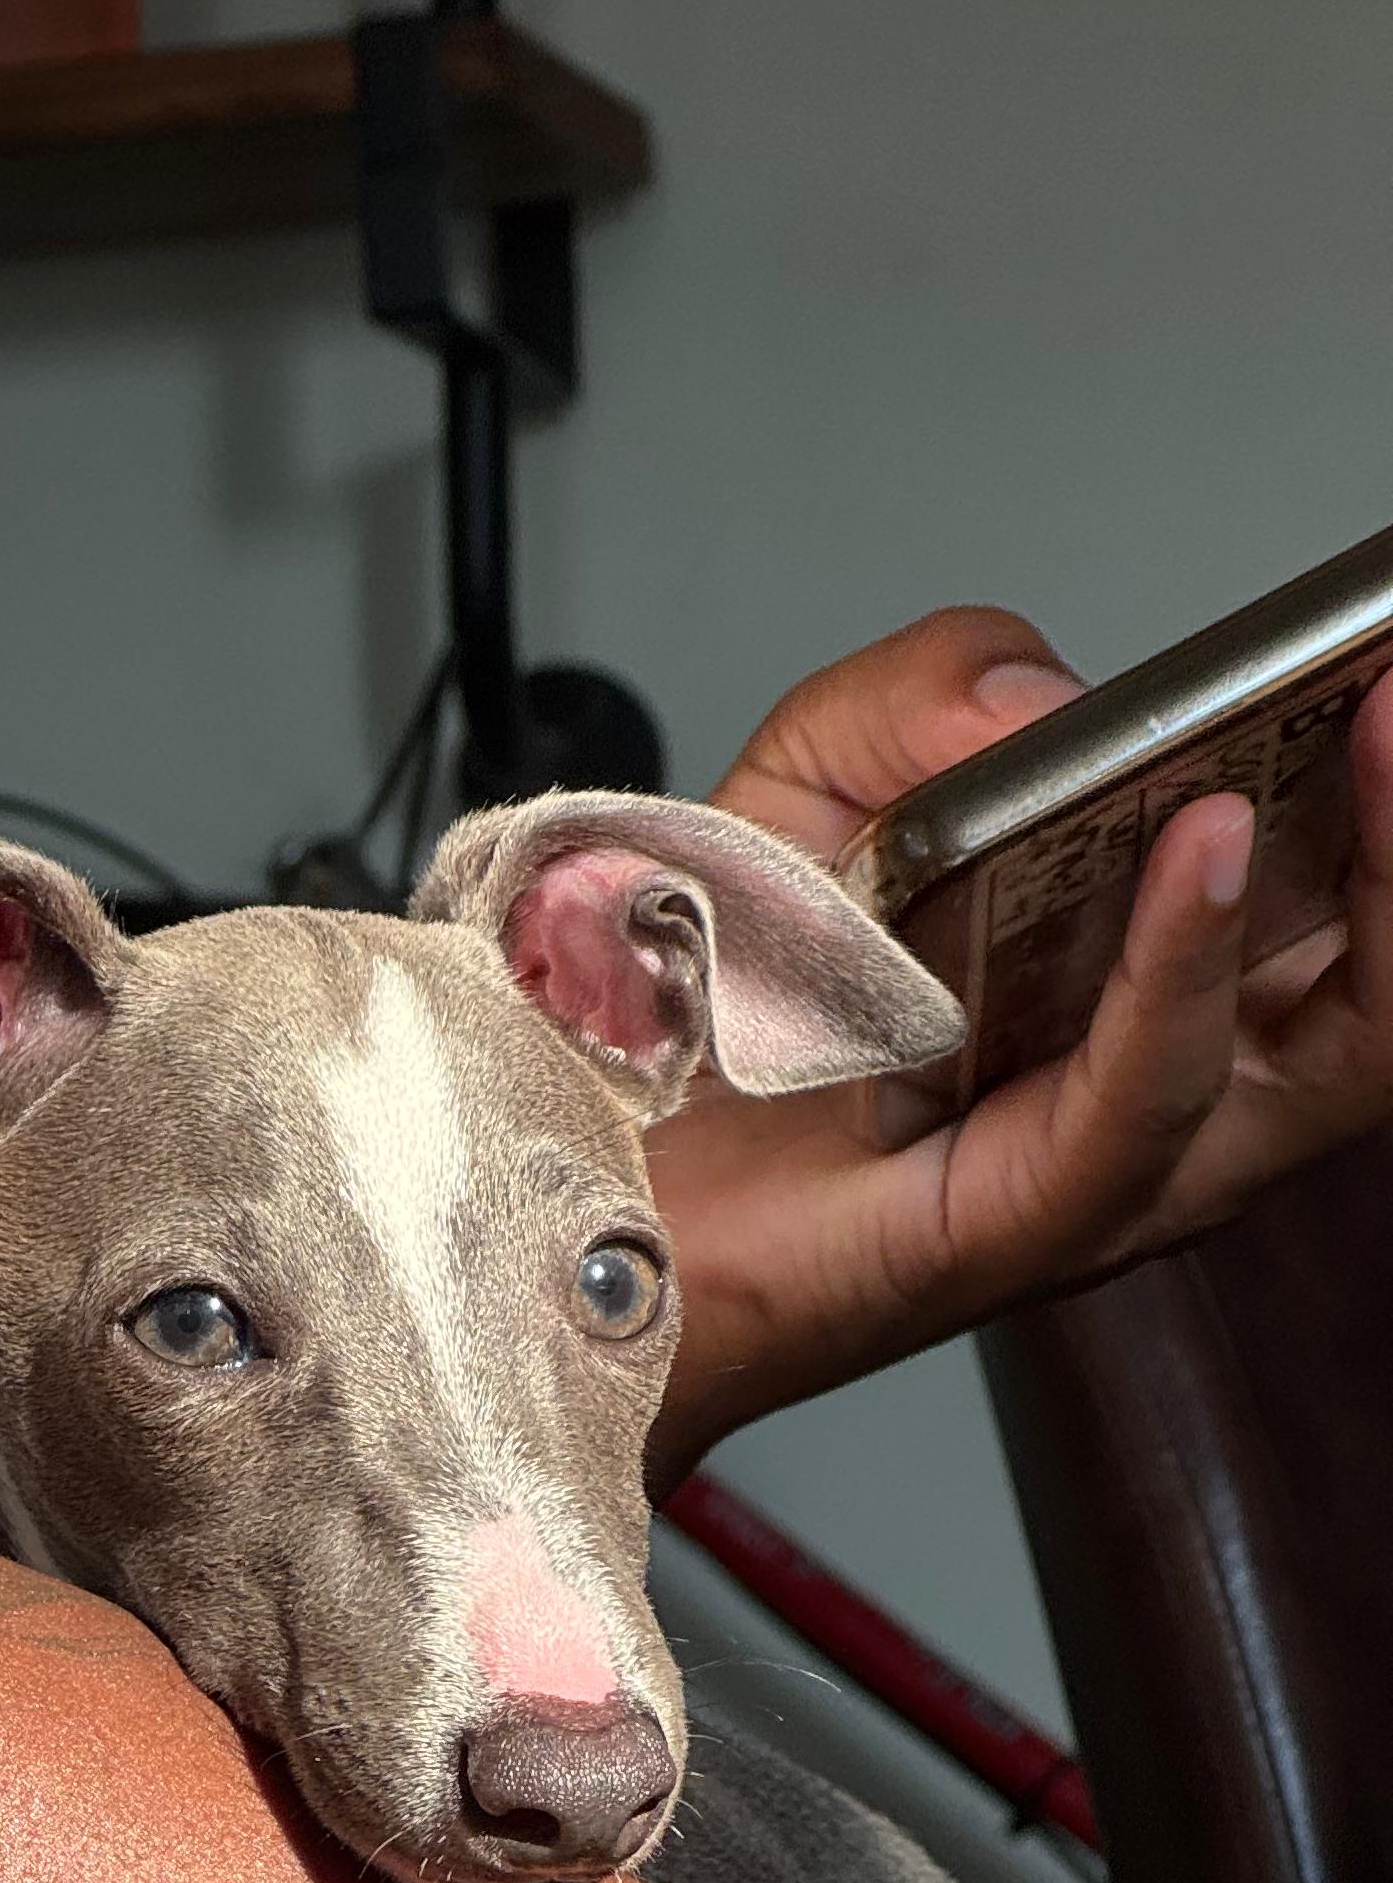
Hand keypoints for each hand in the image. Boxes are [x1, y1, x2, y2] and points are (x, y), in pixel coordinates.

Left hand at [644, 604, 1392, 1479]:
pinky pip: (1149, 1100)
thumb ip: (918, 696)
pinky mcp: (1030, 1222)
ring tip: (1363, 731)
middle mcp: (1162, 1085)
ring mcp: (1114, 1168)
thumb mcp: (805, 795)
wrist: (572, 1185)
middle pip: (1380, 982)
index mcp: (1143, 986)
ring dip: (1374, 884)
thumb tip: (1046, 702)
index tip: (1388, 660)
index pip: (1341, 900)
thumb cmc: (701, 1031)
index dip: (1387, 793)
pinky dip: (1185, 972)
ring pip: (1333, 1052)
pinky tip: (1194, 857)